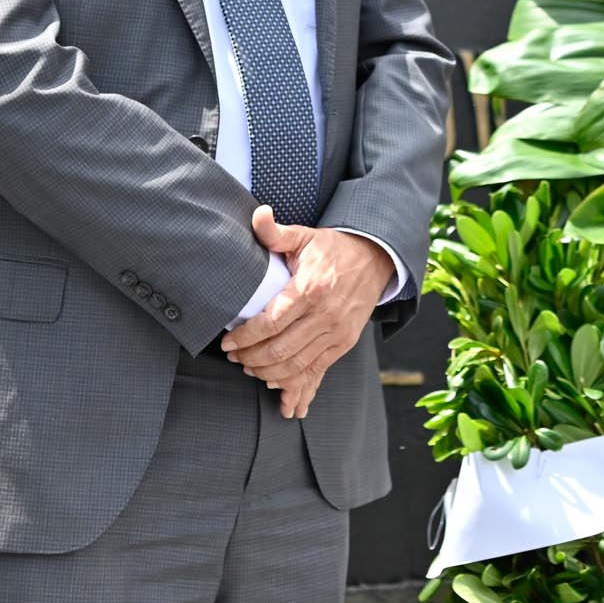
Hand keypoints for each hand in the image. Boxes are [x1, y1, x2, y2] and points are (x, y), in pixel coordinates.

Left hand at [222, 206, 391, 418]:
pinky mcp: (344, 343)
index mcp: (311, 288)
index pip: (271, 322)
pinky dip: (295, 384)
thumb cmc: (333, 249)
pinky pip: (316, 371)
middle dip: (251, 359)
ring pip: (296, 366)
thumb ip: (276, 232)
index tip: (227, 343)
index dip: (245, 337)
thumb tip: (257, 215)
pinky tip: (277, 387)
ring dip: (268, 373)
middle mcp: (326, 315)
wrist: (376, 258)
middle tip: (235, 357)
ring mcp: (337, 333)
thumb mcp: (305, 236)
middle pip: (280, 350)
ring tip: (250, 368)